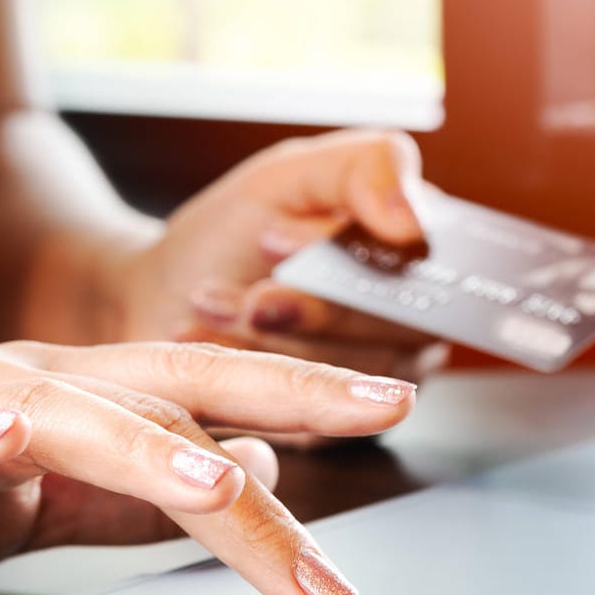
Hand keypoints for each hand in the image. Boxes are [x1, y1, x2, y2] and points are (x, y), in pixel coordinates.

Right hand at [0, 339, 414, 594]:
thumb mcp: (16, 510)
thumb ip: (116, 499)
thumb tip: (233, 488)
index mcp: (47, 393)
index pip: (189, 389)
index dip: (289, 393)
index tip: (387, 408)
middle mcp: (5, 382)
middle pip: (160, 383)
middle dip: (278, 396)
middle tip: (383, 407)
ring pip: (70, 416)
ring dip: (154, 447)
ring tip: (232, 485)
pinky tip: (14, 441)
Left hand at [113, 129, 445, 384]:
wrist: (163, 295)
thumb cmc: (230, 233)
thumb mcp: (289, 176)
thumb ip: (364, 169)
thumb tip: (415, 221)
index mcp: (420, 248)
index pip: (431, 264)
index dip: (357, 258)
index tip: (273, 238)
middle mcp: (414, 316)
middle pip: (396, 325)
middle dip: (309, 307)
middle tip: (248, 289)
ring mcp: (379, 376)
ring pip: (354, 371)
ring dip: (267, 337)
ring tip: (207, 300)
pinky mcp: (335, 426)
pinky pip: (310, 410)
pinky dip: (245, 368)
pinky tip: (200, 337)